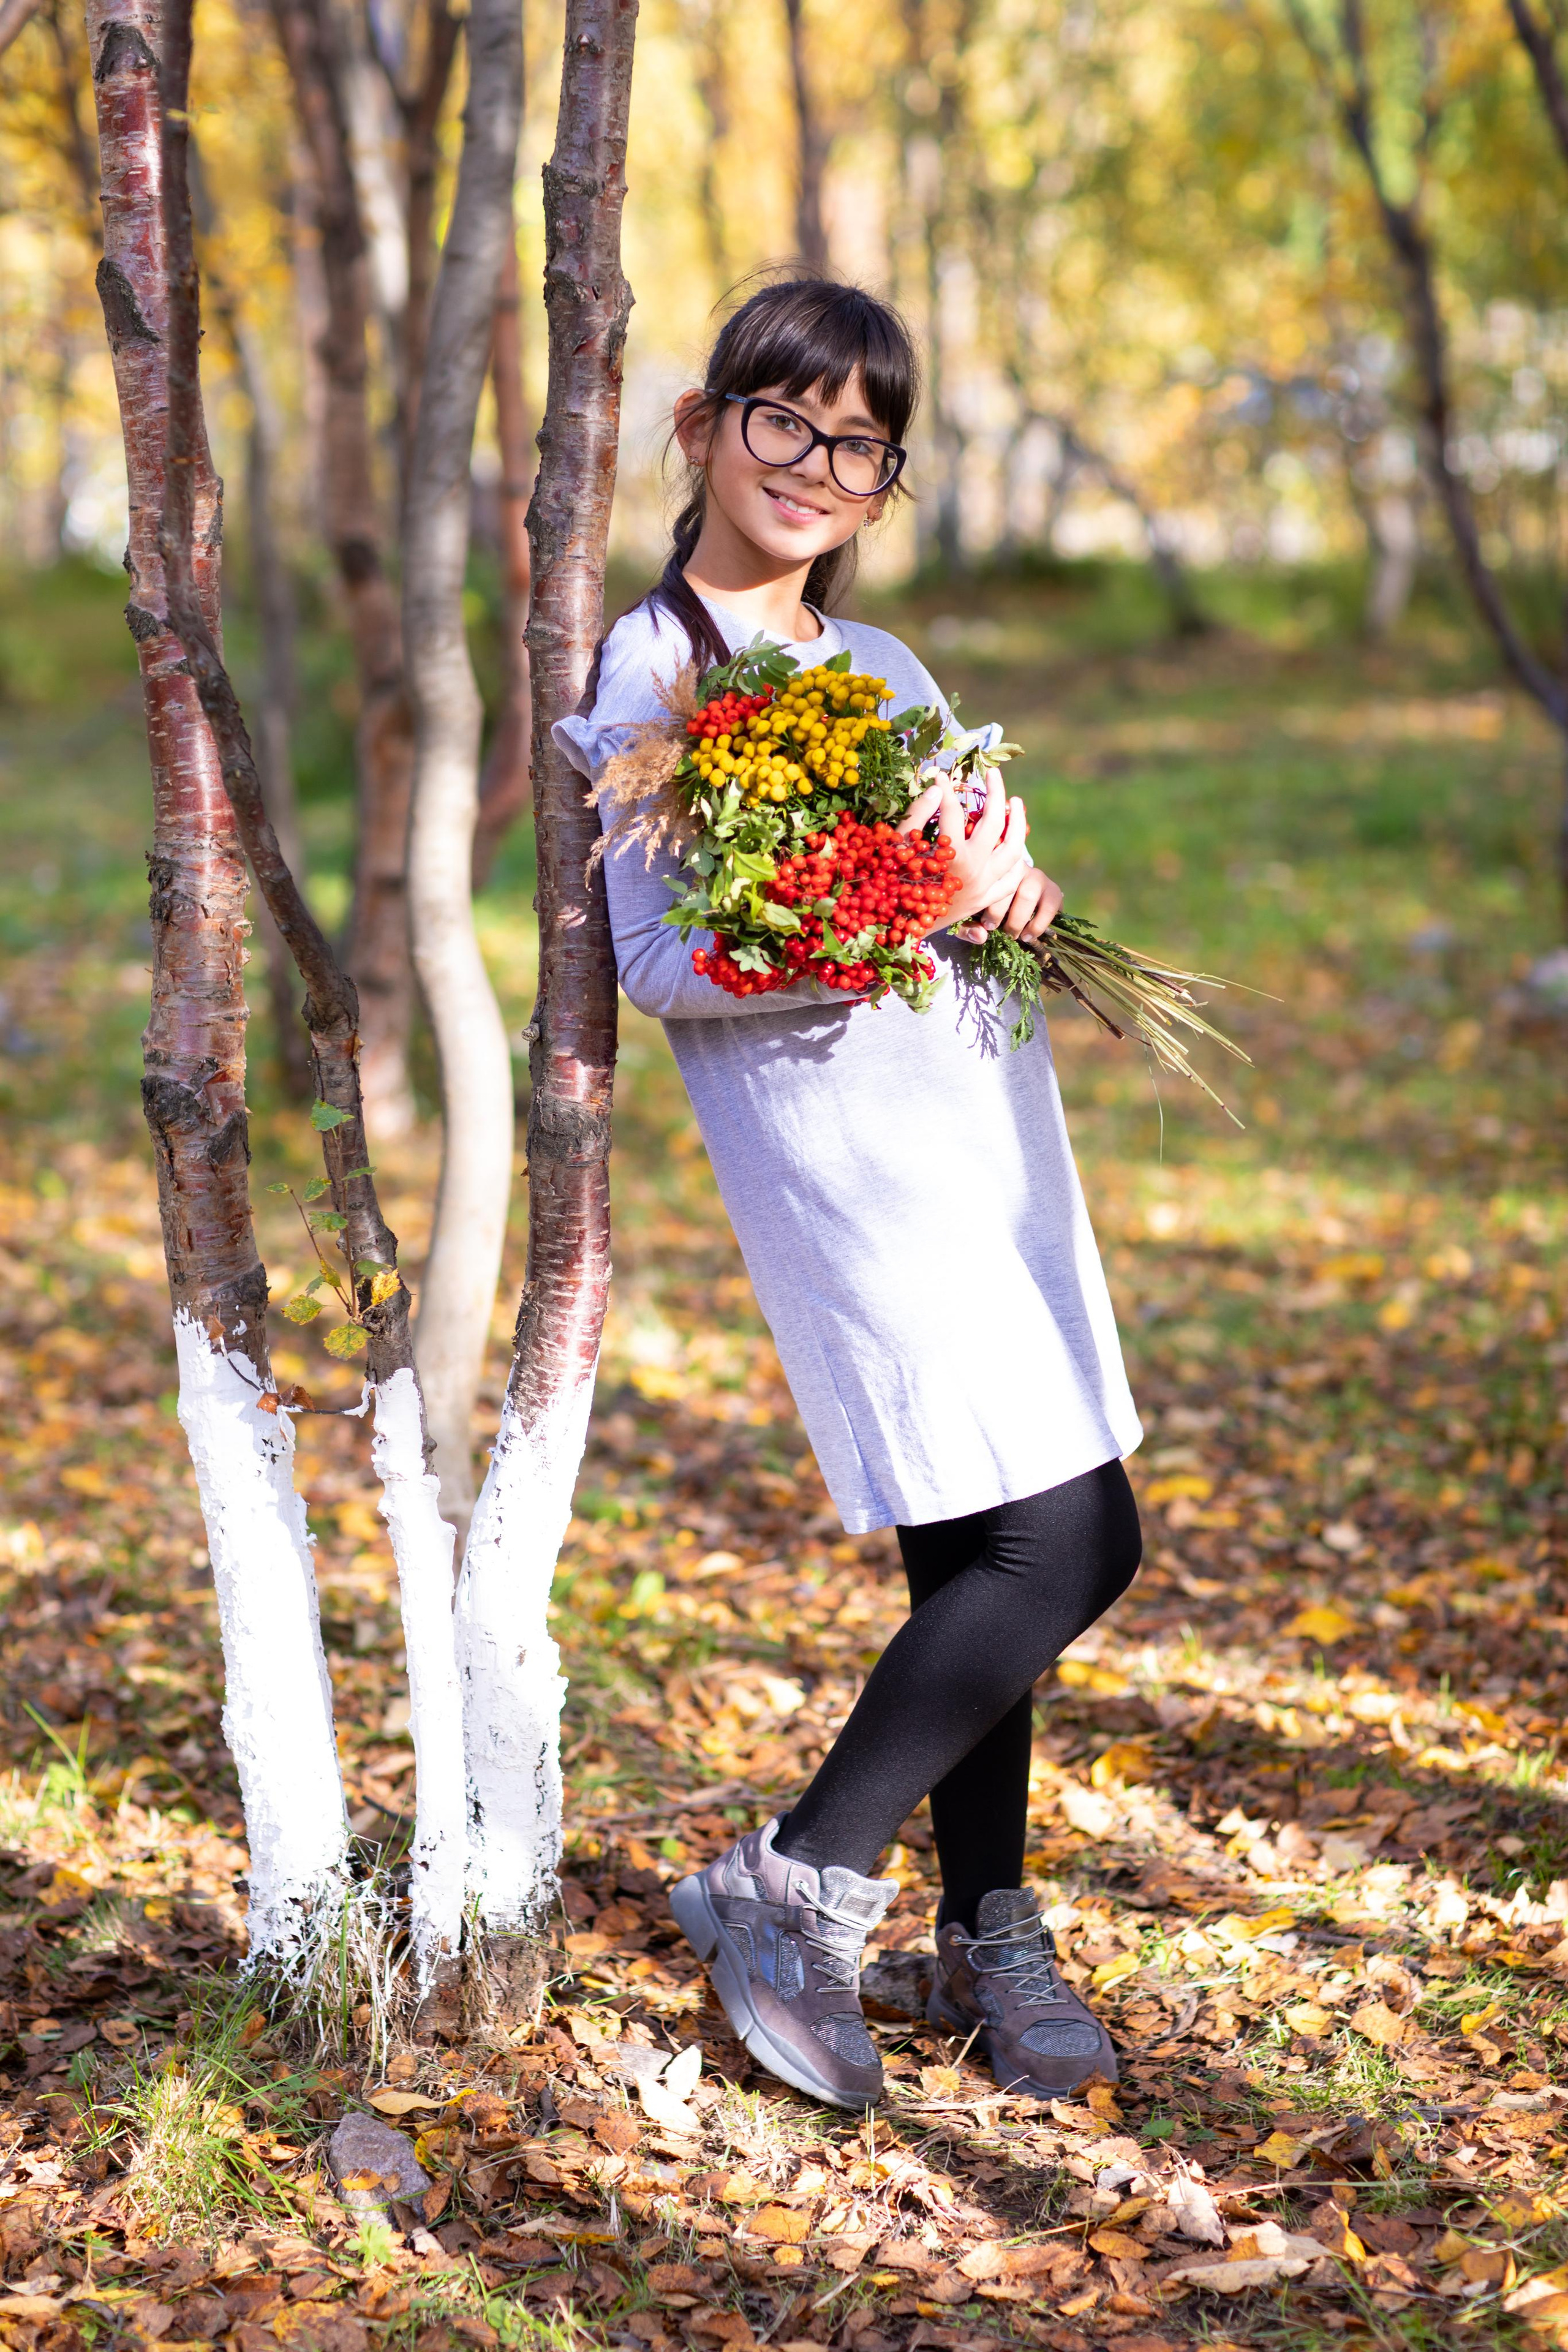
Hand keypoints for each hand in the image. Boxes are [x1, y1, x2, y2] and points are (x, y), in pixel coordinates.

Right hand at [897, 767, 1030, 936]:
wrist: (896, 931)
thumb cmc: (890, 887)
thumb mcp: (897, 848)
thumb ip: (917, 815)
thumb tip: (937, 788)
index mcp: (949, 855)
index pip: (952, 810)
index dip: (945, 788)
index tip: (941, 775)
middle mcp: (973, 870)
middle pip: (995, 823)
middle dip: (996, 792)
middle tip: (993, 773)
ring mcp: (983, 887)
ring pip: (1013, 851)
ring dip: (1018, 824)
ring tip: (1016, 803)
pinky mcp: (984, 901)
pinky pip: (1011, 879)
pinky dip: (1016, 861)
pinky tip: (1014, 845)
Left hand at [951, 862, 1063, 946]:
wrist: (1014, 894)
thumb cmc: (986, 901)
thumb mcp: (972, 911)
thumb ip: (967, 926)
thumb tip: (981, 936)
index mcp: (992, 865)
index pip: (989, 879)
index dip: (987, 904)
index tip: (985, 923)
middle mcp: (1016, 866)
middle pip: (1008, 886)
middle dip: (999, 913)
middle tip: (995, 929)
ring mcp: (1036, 876)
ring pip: (1028, 895)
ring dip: (1019, 920)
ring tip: (1013, 935)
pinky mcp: (1052, 889)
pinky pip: (1051, 904)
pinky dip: (1041, 923)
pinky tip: (1030, 934)